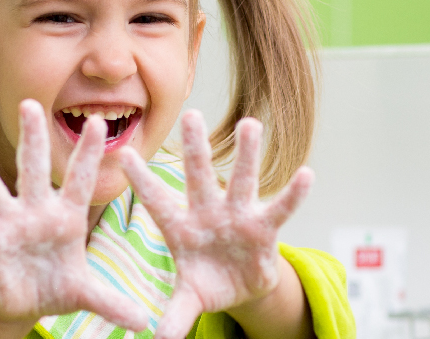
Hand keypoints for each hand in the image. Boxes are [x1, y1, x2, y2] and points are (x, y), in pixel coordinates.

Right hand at [0, 99, 148, 331]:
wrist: (23, 304)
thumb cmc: (56, 287)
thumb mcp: (85, 295)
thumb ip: (110, 303)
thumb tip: (144, 323)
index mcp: (65, 218)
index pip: (79, 180)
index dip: (87, 154)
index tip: (97, 122)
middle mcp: (35, 212)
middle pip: (32, 170)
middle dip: (32, 139)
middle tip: (29, 104)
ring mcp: (7, 225)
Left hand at [120, 110, 312, 338]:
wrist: (240, 287)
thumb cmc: (207, 283)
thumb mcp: (188, 300)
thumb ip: (174, 314)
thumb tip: (156, 337)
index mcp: (180, 228)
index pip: (157, 200)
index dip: (141, 180)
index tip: (122, 154)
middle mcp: (208, 213)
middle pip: (199, 177)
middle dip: (195, 148)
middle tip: (191, 112)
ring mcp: (238, 217)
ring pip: (243, 180)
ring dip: (248, 155)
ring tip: (251, 124)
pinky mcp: (265, 228)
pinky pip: (280, 209)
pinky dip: (293, 195)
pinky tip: (307, 174)